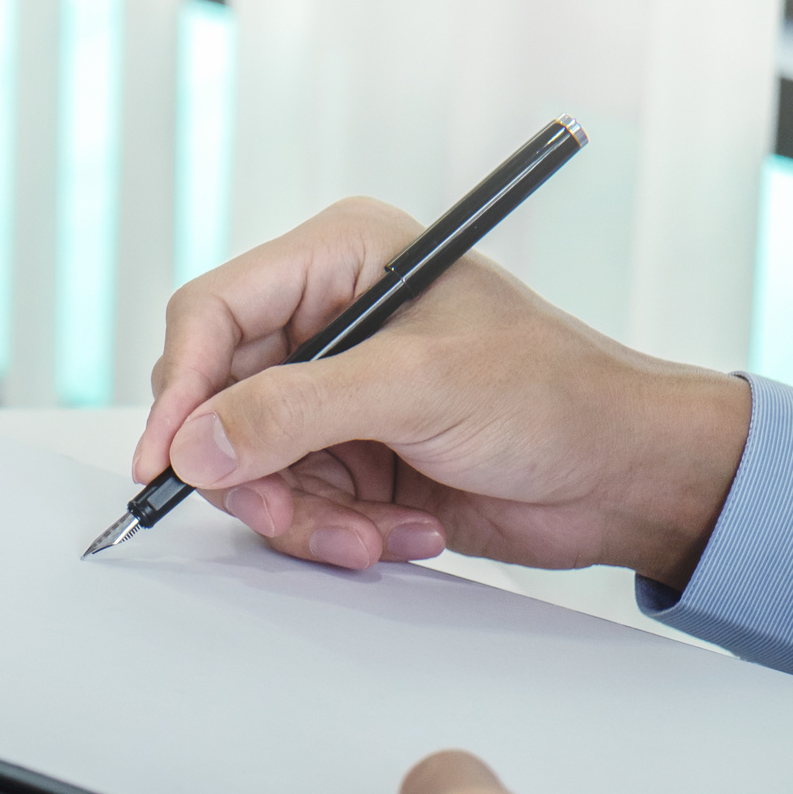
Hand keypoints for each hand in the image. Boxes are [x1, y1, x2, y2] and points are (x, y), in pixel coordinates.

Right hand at [133, 198, 750, 588]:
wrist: (626, 478)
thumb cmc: (556, 397)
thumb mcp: (418, 389)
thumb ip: (295, 412)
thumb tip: (195, 446)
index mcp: (340, 261)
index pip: (211, 314)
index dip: (180, 388)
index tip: (166, 459)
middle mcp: (324, 323)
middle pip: (215, 402)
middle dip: (252, 470)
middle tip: (287, 509)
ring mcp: (331, 396)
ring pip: (245, 467)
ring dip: (303, 514)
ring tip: (373, 529)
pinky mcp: (344, 458)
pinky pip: (288, 505)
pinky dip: (332, 532)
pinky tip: (398, 531)